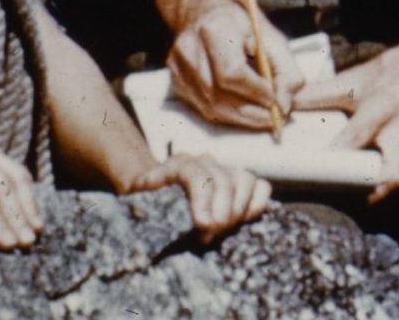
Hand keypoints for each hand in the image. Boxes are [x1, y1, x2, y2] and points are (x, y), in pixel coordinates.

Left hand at [124, 154, 270, 241]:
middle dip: (221, 212)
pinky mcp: (240, 182)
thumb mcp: (139, 204)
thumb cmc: (147, 206)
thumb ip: (143, 202)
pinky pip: (260, 186)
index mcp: (176, 166)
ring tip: (225, 231)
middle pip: (222, 180)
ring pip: (244, 178)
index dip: (202, 198)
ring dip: (239, 209)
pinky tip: (244, 222)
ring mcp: (223, 170)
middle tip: (211, 236)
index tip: (203, 224)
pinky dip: (257, 204)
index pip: (195, 173)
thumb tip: (146, 205)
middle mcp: (202, 162)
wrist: (157, 198)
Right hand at [166, 0, 305, 128]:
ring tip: (261, 114)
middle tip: (275, 117)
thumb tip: (284, 106)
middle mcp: (189, 47)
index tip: (275, 99)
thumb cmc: (241, 24)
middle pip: (219, 96)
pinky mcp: (176, 80)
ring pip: (210, 107)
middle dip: (251, 113)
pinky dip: (227, 114)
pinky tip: (242, 108)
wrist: (203, 9)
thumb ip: (286, 71)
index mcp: (214, 28)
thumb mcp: (271, 38)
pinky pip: (202, 109)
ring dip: (241, 118)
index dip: (255, 92)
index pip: (231, 72)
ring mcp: (178, 66)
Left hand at [313, 40, 398, 201]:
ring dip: (382, 191)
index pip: (357, 136)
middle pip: (392, 171)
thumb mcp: (356, 78)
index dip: (337, 155)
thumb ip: (320, 94)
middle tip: (346, 196)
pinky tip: (382, 183)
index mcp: (382, 105)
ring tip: (361, 196)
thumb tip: (288, 103)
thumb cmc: (393, 71)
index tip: (319, 168)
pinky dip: (398, 182)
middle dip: (370, 188)